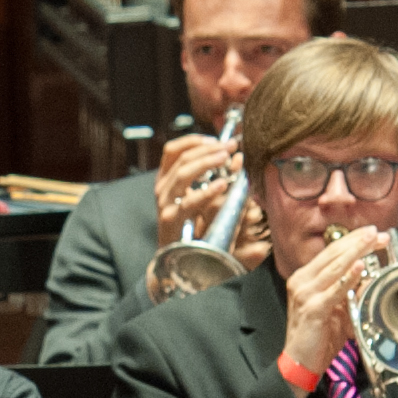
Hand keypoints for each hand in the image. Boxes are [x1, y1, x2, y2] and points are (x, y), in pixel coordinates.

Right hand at [152, 129, 242, 245]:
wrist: (176, 259)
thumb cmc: (191, 228)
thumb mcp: (198, 198)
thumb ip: (210, 178)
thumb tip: (234, 156)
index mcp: (166, 180)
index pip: (172, 151)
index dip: (193, 140)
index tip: (215, 139)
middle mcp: (163, 189)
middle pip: (181, 158)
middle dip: (207, 148)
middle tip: (229, 146)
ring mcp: (165, 204)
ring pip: (182, 173)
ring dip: (206, 162)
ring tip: (226, 159)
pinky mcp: (172, 220)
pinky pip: (189, 202)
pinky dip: (206, 192)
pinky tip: (222, 186)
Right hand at [277, 224, 388, 379]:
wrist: (299, 362)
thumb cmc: (318, 337)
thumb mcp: (336, 308)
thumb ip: (348, 290)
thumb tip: (368, 275)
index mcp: (305, 278)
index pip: (331, 252)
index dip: (352, 240)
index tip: (372, 232)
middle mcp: (302, 281)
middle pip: (333, 254)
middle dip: (358, 241)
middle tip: (377, 232)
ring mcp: (305, 294)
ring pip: (334, 267)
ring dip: (357, 252)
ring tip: (372, 240)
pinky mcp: (312, 309)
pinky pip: (334, 290)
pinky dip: (348, 277)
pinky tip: (360, 266)